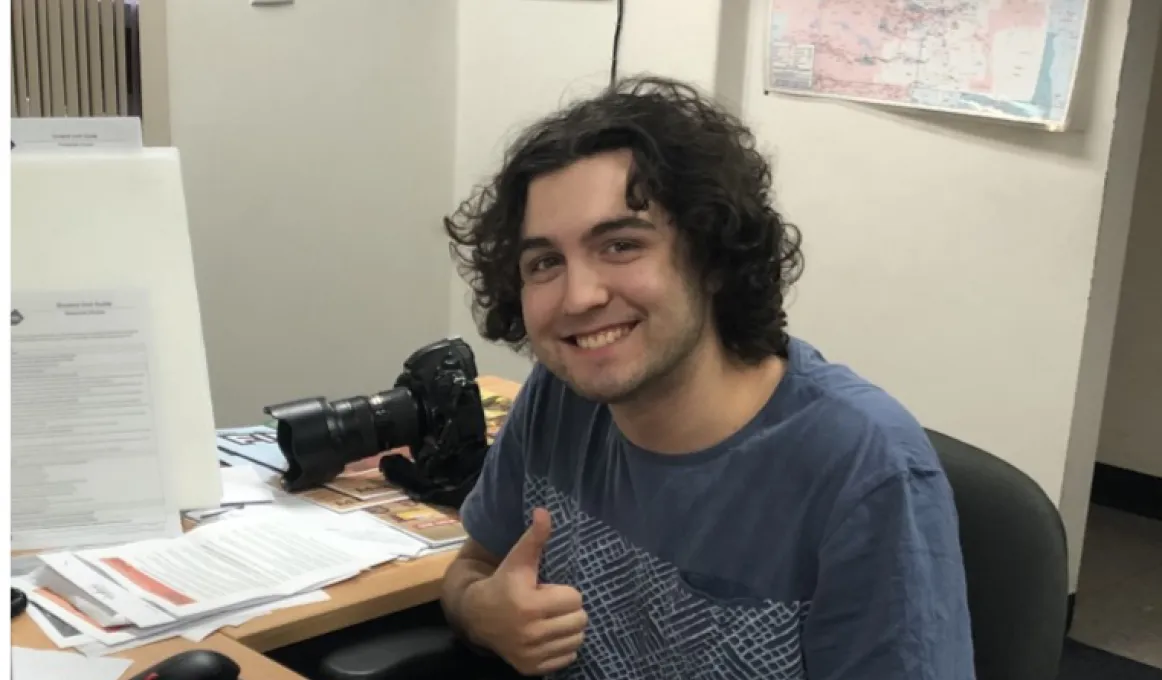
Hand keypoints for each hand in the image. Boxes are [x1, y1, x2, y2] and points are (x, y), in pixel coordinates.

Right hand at [466, 508, 586, 674]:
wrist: (477, 616)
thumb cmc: (504, 583)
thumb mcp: (518, 559)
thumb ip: (535, 538)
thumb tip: (544, 511)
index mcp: (529, 605)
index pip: (575, 599)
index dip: (565, 592)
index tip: (549, 590)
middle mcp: (531, 633)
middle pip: (580, 621)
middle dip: (570, 611)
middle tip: (553, 605)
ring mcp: (531, 654)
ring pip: (576, 640)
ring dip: (568, 629)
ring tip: (552, 619)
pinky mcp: (531, 668)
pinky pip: (567, 658)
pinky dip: (562, 647)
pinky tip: (547, 635)